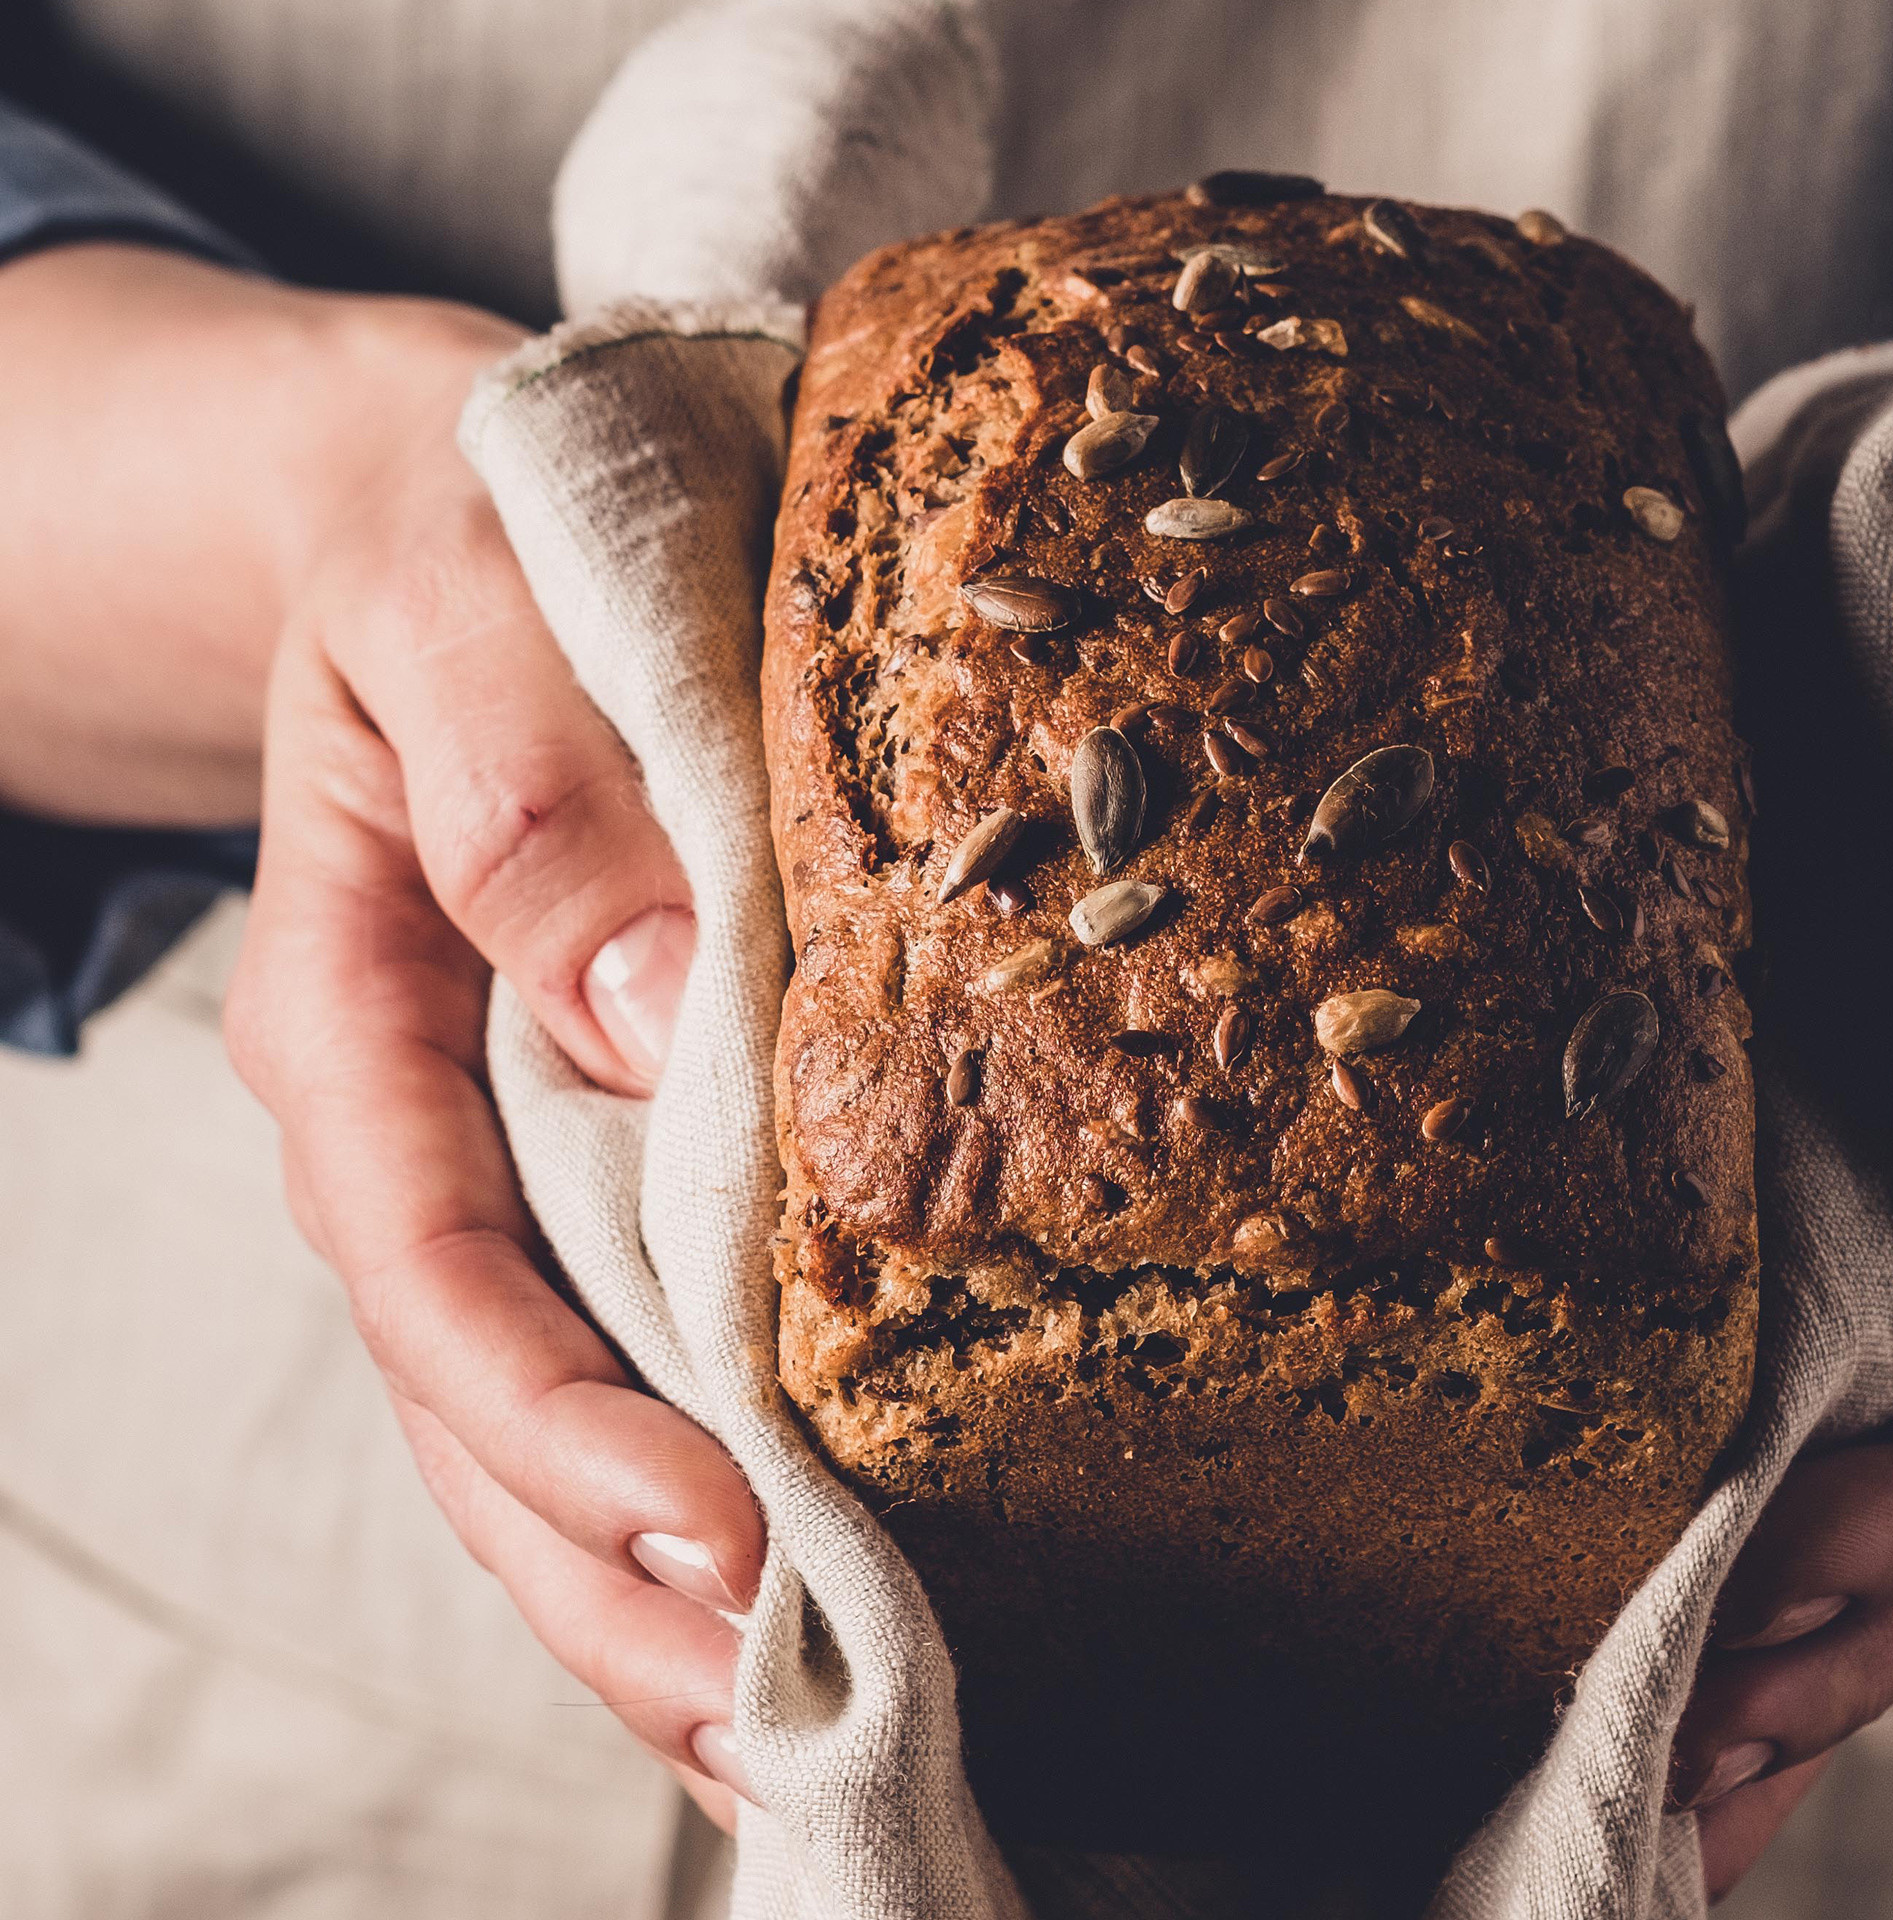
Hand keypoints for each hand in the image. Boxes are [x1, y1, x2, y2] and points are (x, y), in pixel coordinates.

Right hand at [0, 243, 771, 1826]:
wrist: (441, 505)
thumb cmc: (452, 533)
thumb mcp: (464, 599)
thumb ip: (539, 784)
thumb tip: (648, 1012)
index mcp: (357, 1008)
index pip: (429, 1259)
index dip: (553, 1413)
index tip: (710, 1527)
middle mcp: (416, 1125)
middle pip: (480, 1410)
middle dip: (619, 1586)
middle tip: (785, 1733)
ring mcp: (499, 1156)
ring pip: (540, 1423)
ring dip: (659, 1595)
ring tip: (803, 1741)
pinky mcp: (590, 1148)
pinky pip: (619, 1350)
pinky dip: (696, 1488)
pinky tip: (798, 1596)